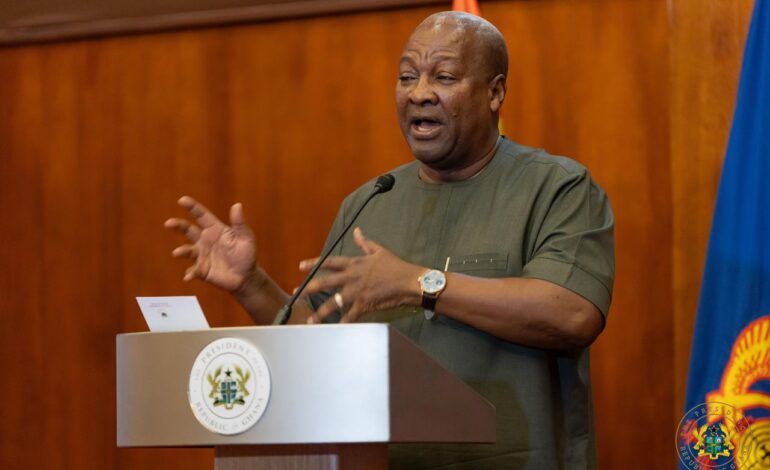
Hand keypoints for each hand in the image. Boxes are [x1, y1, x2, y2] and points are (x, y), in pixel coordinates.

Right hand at [165, 196, 256, 291]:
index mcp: (214, 229)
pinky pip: (194, 271)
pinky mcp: (202, 270)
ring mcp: (201, 255)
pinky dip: (190, 273)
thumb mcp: (245, 237)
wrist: (245, 276)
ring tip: (177, 252)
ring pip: (188, 251)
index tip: (182, 200)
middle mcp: (204, 241)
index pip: (201, 215)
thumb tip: (237, 205)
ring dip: (182, 251)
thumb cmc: (245, 254)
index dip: (192, 207)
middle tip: (169, 223)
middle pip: (188, 230)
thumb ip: (239, 223)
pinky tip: (188, 276)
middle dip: (178, 226)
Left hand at [300, 228, 421, 322]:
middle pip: (325, 282)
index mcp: (354, 263)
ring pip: (333, 303)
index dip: (313, 263)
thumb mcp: (379, 251)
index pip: (329, 262)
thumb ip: (364, 243)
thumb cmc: (395, 266)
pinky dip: (343, 324)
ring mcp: (356, 292)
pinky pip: (350, 316)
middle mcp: (351, 277)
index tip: (300, 266)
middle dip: (308, 288)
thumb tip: (356, 231)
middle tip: (296, 293)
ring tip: (310, 321)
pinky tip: (334, 330)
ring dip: (320, 313)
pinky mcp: (364, 304)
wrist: (409, 281)